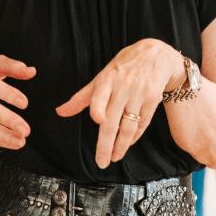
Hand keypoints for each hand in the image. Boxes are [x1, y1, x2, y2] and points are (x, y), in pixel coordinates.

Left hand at [55, 38, 182, 168]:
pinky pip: (142, 122)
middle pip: (113, 119)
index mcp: (106, 80)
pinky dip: (134, 136)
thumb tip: (60, 112)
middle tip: (101, 161)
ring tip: (114, 157)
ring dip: (121, 145)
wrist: (154, 54)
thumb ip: (82, 98)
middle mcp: (123, 86)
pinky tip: (127, 144)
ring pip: (129, 125)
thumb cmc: (123, 67)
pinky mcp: (153, 98)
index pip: (100, 95)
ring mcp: (139, 93)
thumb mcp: (101, 78)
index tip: (98, 120)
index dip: (99, 107)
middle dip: (106, 143)